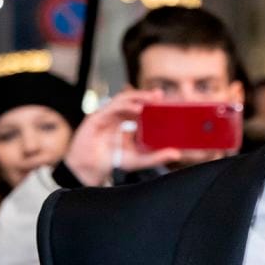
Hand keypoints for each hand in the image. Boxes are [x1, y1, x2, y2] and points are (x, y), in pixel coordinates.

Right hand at [63, 91, 182, 185]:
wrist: (89, 168)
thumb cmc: (111, 160)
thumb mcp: (138, 159)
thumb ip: (156, 157)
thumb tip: (176, 154)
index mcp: (128, 121)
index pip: (142, 107)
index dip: (154, 103)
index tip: (169, 101)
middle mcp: (118, 115)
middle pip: (133, 99)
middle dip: (147, 96)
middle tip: (161, 96)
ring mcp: (107, 115)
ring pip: (123, 99)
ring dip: (137, 96)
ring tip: (152, 99)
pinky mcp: (96, 117)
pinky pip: (111, 107)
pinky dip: (125, 105)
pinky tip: (137, 109)